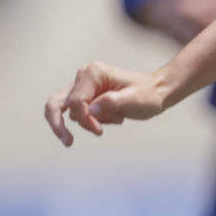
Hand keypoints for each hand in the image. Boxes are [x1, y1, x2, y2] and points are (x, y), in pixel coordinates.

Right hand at [43, 61, 169, 146]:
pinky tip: (116, 117)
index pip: (75, 102)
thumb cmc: (148, 94)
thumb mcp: (133, 100)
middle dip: (59, 124)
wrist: (159, 91)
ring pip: (70, 112)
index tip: (99, 131)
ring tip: (118, 118)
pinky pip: (79, 114)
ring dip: (90, 122)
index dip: (85, 119)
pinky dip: (93, 121)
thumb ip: (111, 103)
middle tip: (68, 142)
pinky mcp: (86, 95)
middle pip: (56, 104)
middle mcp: (84, 75)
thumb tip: (88, 111)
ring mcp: (83, 85)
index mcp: (93, 73)